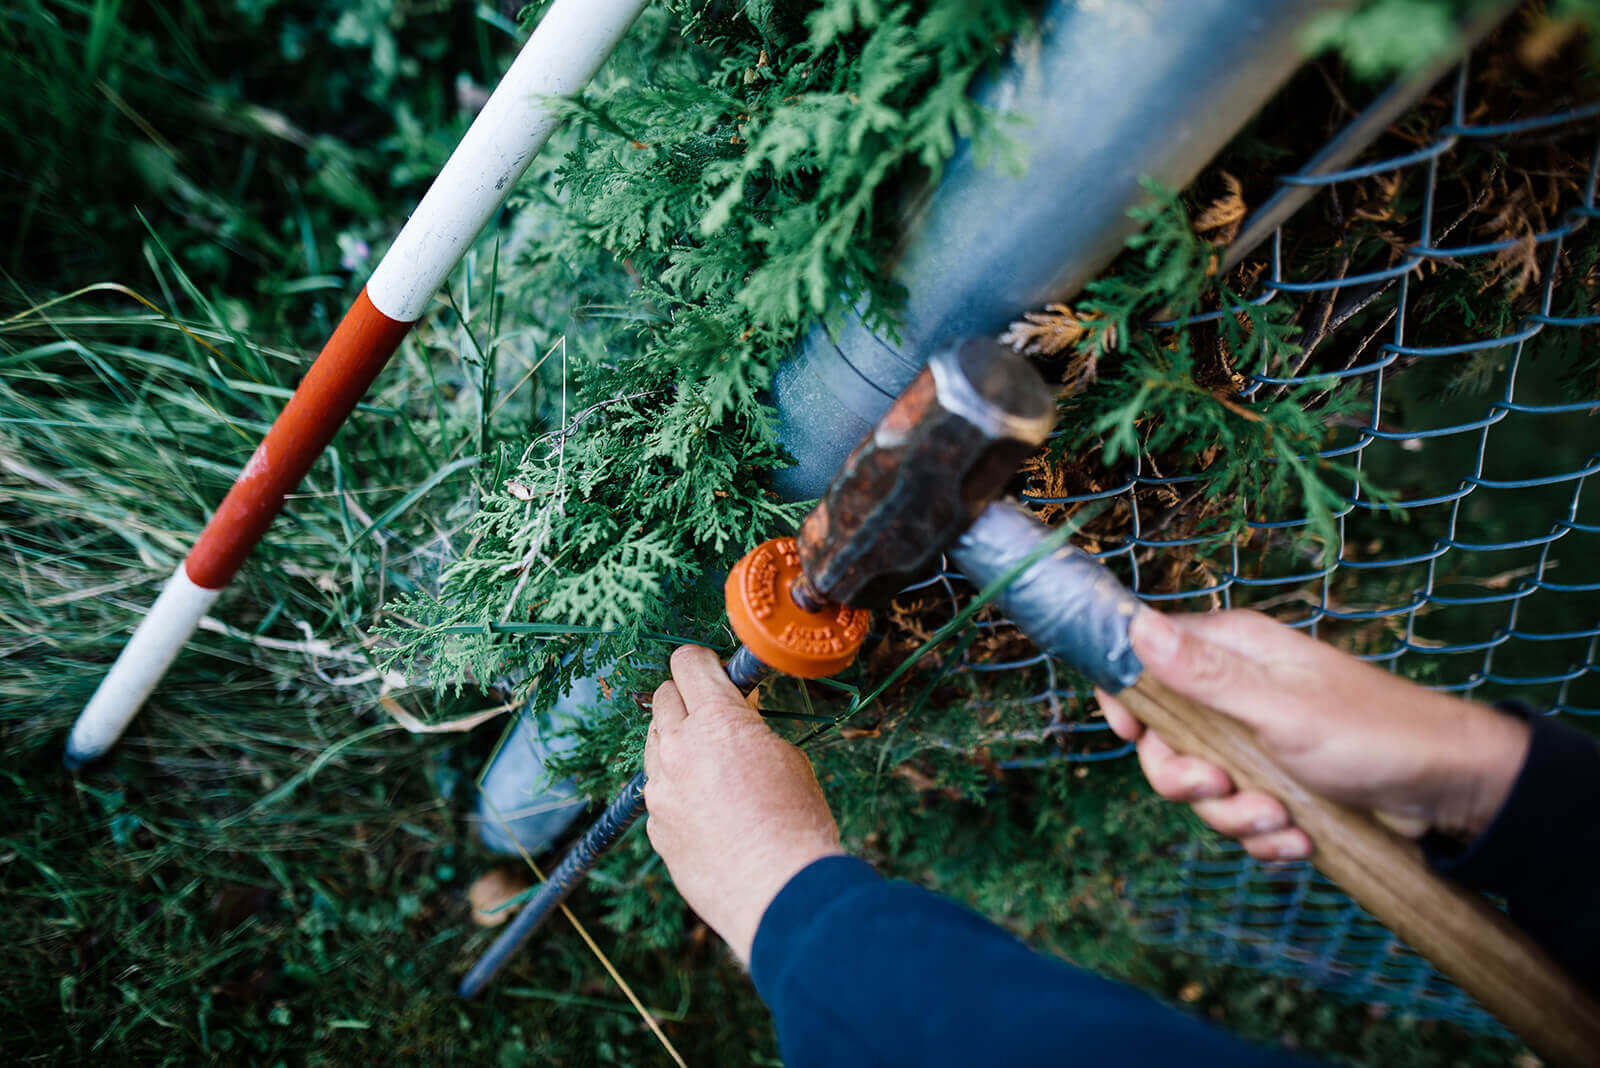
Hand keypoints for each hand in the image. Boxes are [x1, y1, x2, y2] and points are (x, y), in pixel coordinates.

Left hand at [642, 645, 844, 963]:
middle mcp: (678, 748)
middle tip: (714, 713)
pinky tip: (709, 810)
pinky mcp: (655, 827)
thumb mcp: (786, 756)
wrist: (779, 892)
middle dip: (687, 699)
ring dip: (677, 743)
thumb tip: (736, 715)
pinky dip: (677, 789)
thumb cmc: (796, 822)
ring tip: (713, 765)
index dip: (701, 661)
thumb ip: (749, 728)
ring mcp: (660, 790)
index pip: (688, 662)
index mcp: (716, 720)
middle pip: (664, 699)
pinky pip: (659, 791)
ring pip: (655, 745)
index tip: (710, 667)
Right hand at [1097, 609, 1530, 861]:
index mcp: (1231, 650)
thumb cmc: (1373, 735)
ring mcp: (1252, 738)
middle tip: (1225, 789)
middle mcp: (1234, 689)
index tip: (1130, 736)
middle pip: (1162, 737)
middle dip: (1187, 780)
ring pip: (1198, 785)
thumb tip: (1135, 626)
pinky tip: (1300, 838)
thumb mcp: (1279, 708)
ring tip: (1284, 821)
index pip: (1143, 657)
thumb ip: (1203, 675)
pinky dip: (1264, 834)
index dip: (1125, 698)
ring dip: (1235, 815)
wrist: (1449, 792)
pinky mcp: (1273, 781)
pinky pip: (1237, 814)